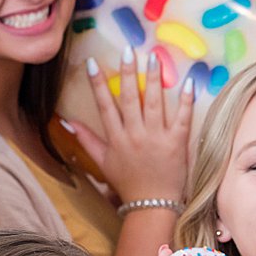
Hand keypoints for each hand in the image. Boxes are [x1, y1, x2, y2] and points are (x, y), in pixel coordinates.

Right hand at [64, 48, 196, 203]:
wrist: (152, 205)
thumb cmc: (128, 183)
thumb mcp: (103, 162)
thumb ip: (87, 140)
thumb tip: (67, 122)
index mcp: (116, 138)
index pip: (105, 106)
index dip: (98, 84)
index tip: (93, 63)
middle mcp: (135, 135)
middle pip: (129, 99)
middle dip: (127, 72)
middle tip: (128, 50)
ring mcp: (157, 138)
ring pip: (154, 103)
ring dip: (153, 79)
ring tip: (153, 57)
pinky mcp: (177, 143)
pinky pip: (182, 118)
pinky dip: (185, 101)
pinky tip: (188, 82)